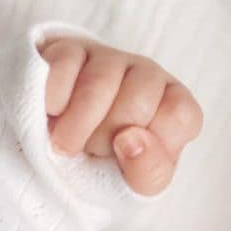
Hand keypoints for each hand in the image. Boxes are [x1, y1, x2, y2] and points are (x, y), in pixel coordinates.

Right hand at [37, 37, 202, 195]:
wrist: (52, 143)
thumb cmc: (103, 162)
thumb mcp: (133, 181)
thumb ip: (149, 171)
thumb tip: (132, 140)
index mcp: (173, 106)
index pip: (180, 116)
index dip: (150, 144)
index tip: (124, 155)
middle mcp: (147, 75)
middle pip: (137, 104)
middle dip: (105, 139)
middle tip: (89, 149)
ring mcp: (108, 57)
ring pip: (99, 85)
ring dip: (74, 127)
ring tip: (63, 141)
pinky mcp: (69, 49)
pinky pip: (63, 70)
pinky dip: (52, 103)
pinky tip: (50, 113)